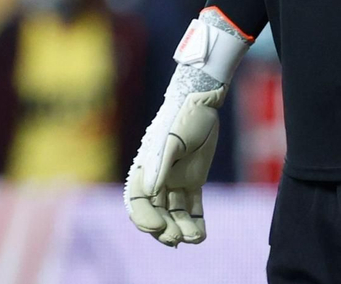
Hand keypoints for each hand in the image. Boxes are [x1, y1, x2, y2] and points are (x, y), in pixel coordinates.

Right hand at [125, 78, 223, 244]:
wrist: (202, 101)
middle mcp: (157, 178)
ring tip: (195, 238)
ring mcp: (175, 180)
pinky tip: (201, 234)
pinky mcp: (193, 180)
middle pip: (156, 212)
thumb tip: (149, 192)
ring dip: (182, 228)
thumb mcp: (171, 140)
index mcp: (145, 169)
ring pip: (174, 213)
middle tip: (177, 238)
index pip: (137, 202)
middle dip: (164, 229)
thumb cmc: (182, 117)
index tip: (158, 227)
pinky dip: (196, 221)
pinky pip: (192, 206)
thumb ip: (160, 165)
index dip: (144, 218)